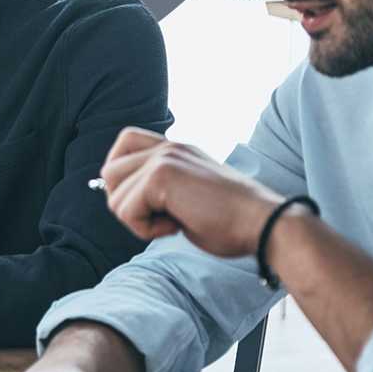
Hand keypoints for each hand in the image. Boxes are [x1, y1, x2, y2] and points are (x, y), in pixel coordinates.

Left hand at [97, 127, 283, 258]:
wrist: (263, 224)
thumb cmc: (231, 220)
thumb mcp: (188, 194)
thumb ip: (158, 188)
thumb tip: (120, 199)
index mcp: (174, 149)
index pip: (124, 142)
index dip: (123, 176)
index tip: (147, 201)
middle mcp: (167, 147)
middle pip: (109, 172)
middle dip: (126, 204)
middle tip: (161, 216)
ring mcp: (163, 158)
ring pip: (114, 196)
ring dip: (138, 220)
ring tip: (174, 221)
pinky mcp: (162, 176)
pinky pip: (127, 210)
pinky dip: (146, 229)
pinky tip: (176, 226)